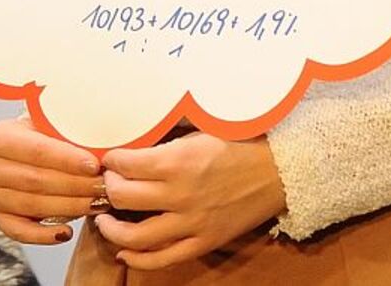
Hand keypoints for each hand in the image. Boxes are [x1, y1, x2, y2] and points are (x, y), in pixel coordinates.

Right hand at [0, 115, 102, 245]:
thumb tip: (105, 131)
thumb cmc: (30, 135)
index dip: (67, 159)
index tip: (94, 165)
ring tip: (98, 203)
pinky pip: (18, 230)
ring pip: (31, 205)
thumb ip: (63, 128)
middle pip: (36, 180)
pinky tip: (66, 233)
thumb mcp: (39, 123)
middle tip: (106, 186)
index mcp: (0, 139)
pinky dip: (42, 235)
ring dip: (68, 207)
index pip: (36, 150)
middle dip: (76, 185)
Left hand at [93, 133, 285, 269]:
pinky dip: (136, 259)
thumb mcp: (209, 130)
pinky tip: (125, 251)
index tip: (113, 160)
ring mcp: (193, 221)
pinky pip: (161, 259)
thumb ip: (173, 138)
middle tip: (111, 181)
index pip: (126, 165)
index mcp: (183, 160)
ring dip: (110, 227)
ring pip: (133, 234)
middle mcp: (182, 193)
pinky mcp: (204, 241)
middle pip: (122, 197)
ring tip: (104, 220)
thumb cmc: (248, 144)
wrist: (286, 170)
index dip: (113, 161)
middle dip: (110, 187)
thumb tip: (140, 141)